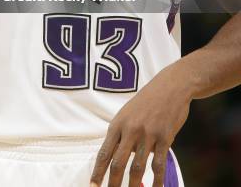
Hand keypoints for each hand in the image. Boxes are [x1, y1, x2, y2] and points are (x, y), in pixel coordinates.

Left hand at [90, 66, 190, 186]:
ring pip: (137, 167)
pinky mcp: (164, 137)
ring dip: (133, 186)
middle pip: (118, 163)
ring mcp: (148, 134)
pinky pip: (159, 165)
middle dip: (113, 183)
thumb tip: (119, 158)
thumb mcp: (128, 113)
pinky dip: (157, 181)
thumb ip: (123, 135)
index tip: (92, 186)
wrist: (171, 86)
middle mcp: (130, 129)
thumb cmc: (147, 101)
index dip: (98, 171)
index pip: (104, 152)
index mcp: (118, 123)